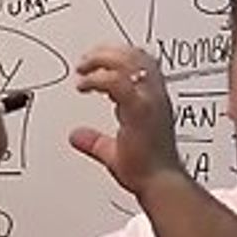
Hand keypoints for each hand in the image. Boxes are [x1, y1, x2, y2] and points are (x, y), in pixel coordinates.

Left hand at [70, 45, 183, 196]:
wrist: (160, 183)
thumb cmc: (147, 170)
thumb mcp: (114, 151)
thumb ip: (95, 141)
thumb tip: (76, 136)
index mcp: (153, 101)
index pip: (142, 63)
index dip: (120, 55)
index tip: (97, 61)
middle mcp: (154, 96)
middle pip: (135, 56)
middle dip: (107, 52)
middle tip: (85, 61)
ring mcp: (150, 101)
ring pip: (129, 62)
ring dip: (101, 60)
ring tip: (83, 69)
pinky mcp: (140, 110)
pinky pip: (118, 82)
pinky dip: (98, 79)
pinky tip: (84, 86)